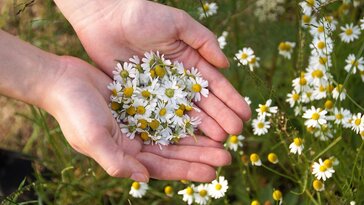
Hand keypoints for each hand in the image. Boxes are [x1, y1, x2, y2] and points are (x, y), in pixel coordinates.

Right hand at [43, 56, 230, 181]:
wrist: (63, 80)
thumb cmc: (74, 112)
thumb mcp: (93, 139)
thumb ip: (116, 161)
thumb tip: (144, 179)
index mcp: (126, 154)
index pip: (162, 167)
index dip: (188, 170)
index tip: (213, 172)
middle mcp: (135, 141)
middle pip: (174, 152)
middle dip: (200, 155)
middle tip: (227, 155)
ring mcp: (140, 122)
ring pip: (175, 132)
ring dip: (198, 137)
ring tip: (223, 139)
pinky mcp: (142, 103)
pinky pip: (169, 111)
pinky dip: (186, 115)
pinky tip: (203, 115)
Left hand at [54, 0, 251, 139]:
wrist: (105, 19)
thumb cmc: (142, 16)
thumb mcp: (178, 23)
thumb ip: (203, 41)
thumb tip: (226, 64)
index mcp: (189, 62)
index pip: (214, 84)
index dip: (230, 99)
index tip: (244, 114)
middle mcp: (177, 80)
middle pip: (202, 103)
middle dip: (220, 117)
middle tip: (234, 134)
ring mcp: (159, 91)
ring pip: (184, 113)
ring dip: (201, 127)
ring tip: (217, 141)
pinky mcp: (140, 98)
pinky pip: (159, 116)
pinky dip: (172, 128)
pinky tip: (185, 141)